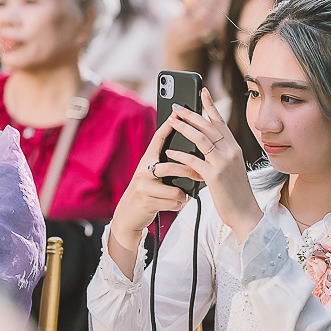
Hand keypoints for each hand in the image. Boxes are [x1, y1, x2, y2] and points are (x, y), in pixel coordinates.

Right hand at [107, 112, 199, 277]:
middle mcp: (143, 170)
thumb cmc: (148, 193)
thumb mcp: (153, 176)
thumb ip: (166, 164)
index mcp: (147, 161)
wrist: (129, 215)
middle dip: (190, 171)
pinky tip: (175, 204)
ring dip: (183, 195)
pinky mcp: (147, 200)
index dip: (168, 126)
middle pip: (172, 165)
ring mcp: (143, 185)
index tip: (178, 114)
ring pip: (176, 188)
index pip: (158, 139)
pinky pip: (174, 201)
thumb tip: (190, 155)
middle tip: (201, 175)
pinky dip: (179, 204)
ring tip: (183, 196)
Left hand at [163, 88, 262, 242]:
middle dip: (191, 114)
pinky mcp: (214, 175)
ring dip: (184, 127)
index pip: (221, 122)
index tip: (202, 92)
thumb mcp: (231, 169)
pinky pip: (193, 160)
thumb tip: (205, 145)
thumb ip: (221, 155)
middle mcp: (231, 151)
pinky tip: (169, 153)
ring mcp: (223, 162)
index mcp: (235, 148)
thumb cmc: (236, 194)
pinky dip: (180, 155)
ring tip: (171, 121)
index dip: (211, 105)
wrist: (245, 213)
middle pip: (208, 126)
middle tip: (176, 107)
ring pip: (201, 138)